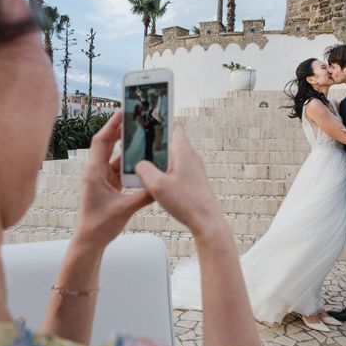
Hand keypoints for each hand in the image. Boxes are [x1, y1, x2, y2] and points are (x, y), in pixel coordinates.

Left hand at [75, 110, 153, 246]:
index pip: (101, 141)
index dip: (111, 125)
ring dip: (127, 148)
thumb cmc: (100, 225)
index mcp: (94, 172)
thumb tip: (161, 183)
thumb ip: (145, 195)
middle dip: (120, 131)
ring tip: (142, 137)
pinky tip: (142, 161)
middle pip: (107, 144)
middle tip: (134, 118)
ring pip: (115, 157)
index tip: (122, 112)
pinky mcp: (108, 186)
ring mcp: (102, 179)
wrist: (90, 241)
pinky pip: (119, 169)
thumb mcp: (126, 209)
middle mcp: (96, 172)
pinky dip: (130, 164)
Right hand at [135, 125, 223, 239]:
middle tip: (139, 147)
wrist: (206, 221)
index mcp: (183, 151)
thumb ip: (144, 169)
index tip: (147, 124)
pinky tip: (156, 181)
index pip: (174, 127)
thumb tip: (139, 164)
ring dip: (160, 159)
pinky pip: (177, 169)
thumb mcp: (157, 185)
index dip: (160, 124)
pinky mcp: (193, 179)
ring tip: (144, 166)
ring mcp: (194, 168)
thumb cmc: (186, 202)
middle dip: (156, 144)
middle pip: (171, 142)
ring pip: (173, 156)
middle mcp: (191, 156)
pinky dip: (166, 171)